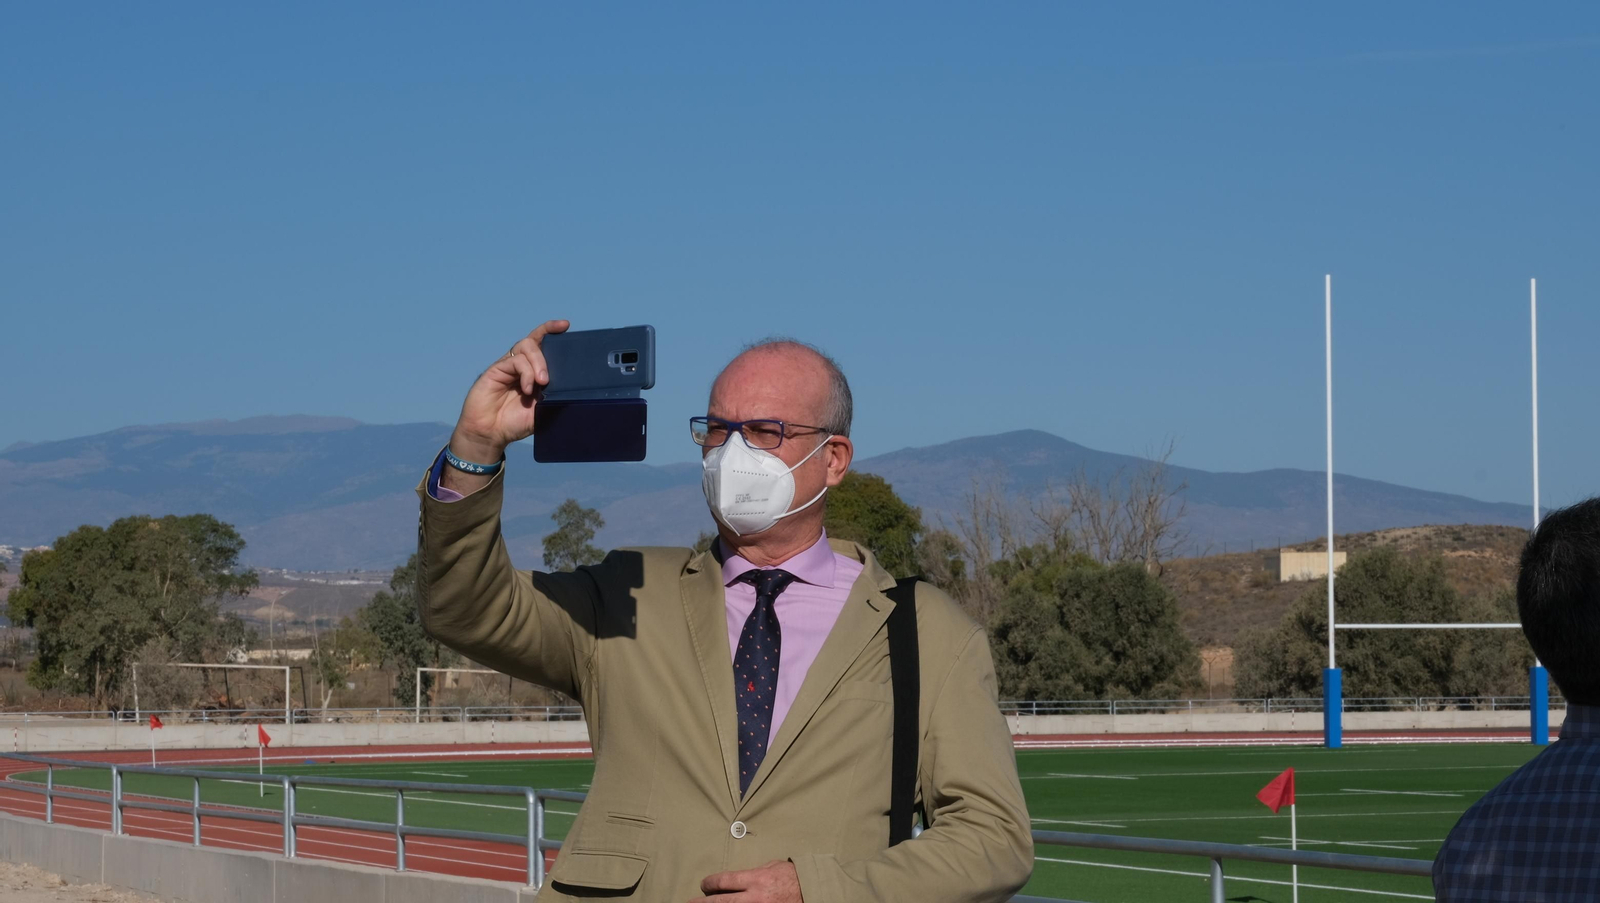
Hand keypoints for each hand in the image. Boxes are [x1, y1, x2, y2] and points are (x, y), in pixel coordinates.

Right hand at [443, 320, 568, 492]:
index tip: (565, 325)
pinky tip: (526, 389)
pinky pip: (515, 361)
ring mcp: (508, 366)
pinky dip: (525, 373)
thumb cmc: (514, 423)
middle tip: (547, 379)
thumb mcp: (541, 411)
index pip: (543, 344)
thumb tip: (570, 387)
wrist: (490, 434)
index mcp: (532, 372)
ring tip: (541, 382)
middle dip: (547, 351)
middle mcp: (520, 365)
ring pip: (526, 346)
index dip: (551, 331)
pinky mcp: (496, 370)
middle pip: (535, 341)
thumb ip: (552, 396)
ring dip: (537, 362)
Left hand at [689, 860, 801, 902]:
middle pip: (720, 901)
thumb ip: (753, 872)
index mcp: (755, 879)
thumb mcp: (771, 867)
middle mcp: (754, 897)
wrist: (812, 892)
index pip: (723, 881)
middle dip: (702, 902)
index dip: (709, 883)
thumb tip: (737, 878)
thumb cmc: (793, 877)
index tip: (704, 884)